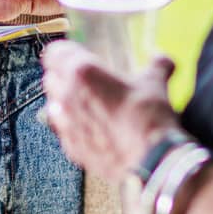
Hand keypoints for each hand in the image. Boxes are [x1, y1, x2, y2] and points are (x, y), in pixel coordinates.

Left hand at [41, 43, 180, 184]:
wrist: (150, 160)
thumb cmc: (148, 116)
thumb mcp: (156, 82)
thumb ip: (157, 65)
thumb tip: (162, 58)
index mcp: (83, 71)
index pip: (54, 52)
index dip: (64, 52)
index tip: (73, 54)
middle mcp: (67, 95)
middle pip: (50, 77)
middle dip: (62, 76)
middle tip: (83, 79)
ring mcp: (65, 123)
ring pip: (52, 104)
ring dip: (63, 101)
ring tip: (85, 105)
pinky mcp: (70, 147)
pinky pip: (62, 130)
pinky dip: (71, 127)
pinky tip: (90, 129)